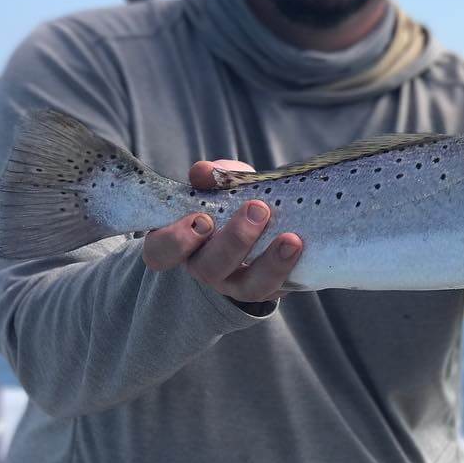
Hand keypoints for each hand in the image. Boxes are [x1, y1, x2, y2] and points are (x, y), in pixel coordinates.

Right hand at [142, 159, 302, 303]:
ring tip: (291, 239)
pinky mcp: (267, 290)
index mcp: (182, 244)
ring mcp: (236, 285)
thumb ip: (213, 177)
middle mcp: (205, 269)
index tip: (202, 218)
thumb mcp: (223, 185)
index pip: (160, 252)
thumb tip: (204, 172)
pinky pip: (278, 288)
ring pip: (248, 287)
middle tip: (258, 210)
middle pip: (209, 269)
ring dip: (270, 263)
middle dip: (234, 240)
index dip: (176, 240)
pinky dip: (291, 269)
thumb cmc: (232, 201)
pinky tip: (303, 248)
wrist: (265, 223)